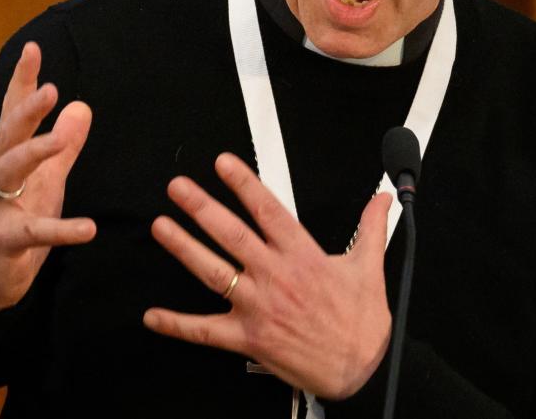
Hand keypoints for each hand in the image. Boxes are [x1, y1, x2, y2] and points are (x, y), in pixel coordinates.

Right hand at [0, 41, 95, 311]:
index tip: (32, 47)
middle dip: (26, 109)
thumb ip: (64, 145)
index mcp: (9, 157)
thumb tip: (82, 105)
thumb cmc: (17, 221)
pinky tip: (88, 228)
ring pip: (9, 171)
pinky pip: (31, 232)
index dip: (23, 81)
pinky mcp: (3, 240)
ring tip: (61, 142)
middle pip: (9, 134)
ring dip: (35, 152)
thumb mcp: (46, 179)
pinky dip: (60, 230)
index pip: (14, 113)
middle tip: (51, 88)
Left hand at [143, 153, 391, 399]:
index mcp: (303, 257)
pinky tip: (154, 316)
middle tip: (178, 188)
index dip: (244, 184)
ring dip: (185, 249)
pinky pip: (207, 332)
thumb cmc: (363, 323)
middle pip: (232, 235)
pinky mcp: (249, 338)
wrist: (364, 371)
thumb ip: (370, 227)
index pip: (268, 211)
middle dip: (202, 208)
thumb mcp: (370, 267)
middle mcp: (276, 278)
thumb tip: (381, 199)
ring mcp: (259, 308)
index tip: (223, 164)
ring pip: (214, 273)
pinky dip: (178, 324)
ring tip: (161, 227)